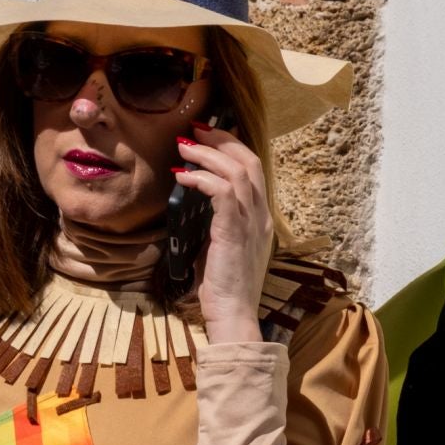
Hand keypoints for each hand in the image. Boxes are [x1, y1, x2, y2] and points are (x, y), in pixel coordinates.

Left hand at [173, 121, 274, 342]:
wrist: (233, 315)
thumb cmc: (222, 286)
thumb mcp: (221, 246)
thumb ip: (217, 222)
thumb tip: (194, 200)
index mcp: (261, 218)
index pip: (254, 169)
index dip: (231, 147)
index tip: (207, 136)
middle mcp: (261, 216)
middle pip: (249, 162)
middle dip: (221, 140)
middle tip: (196, 129)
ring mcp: (252, 223)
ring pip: (237, 171)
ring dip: (208, 155)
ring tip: (184, 147)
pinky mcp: (235, 232)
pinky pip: (223, 192)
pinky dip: (202, 179)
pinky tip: (183, 176)